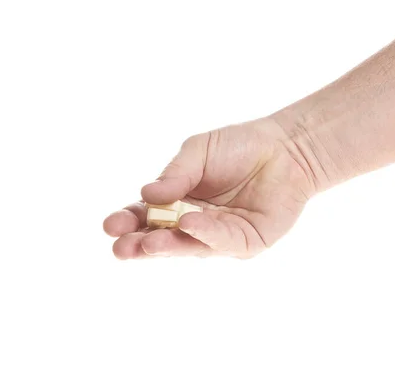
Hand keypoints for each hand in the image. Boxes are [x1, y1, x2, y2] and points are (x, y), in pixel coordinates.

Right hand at [103, 116, 318, 258]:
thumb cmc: (238, 146)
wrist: (284, 147)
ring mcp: (220, 236)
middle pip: (164, 238)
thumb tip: (146, 194)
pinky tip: (190, 224)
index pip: (147, 215)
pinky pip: (224, 242)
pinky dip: (207, 233)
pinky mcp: (246, 242)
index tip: (109, 225)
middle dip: (141, 245)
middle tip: (120, 248)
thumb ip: (175, 174)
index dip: (129, 221)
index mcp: (178, 202)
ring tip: (147, 243)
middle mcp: (195, 223)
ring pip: (190, 246)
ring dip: (168, 246)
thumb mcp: (198, 152)